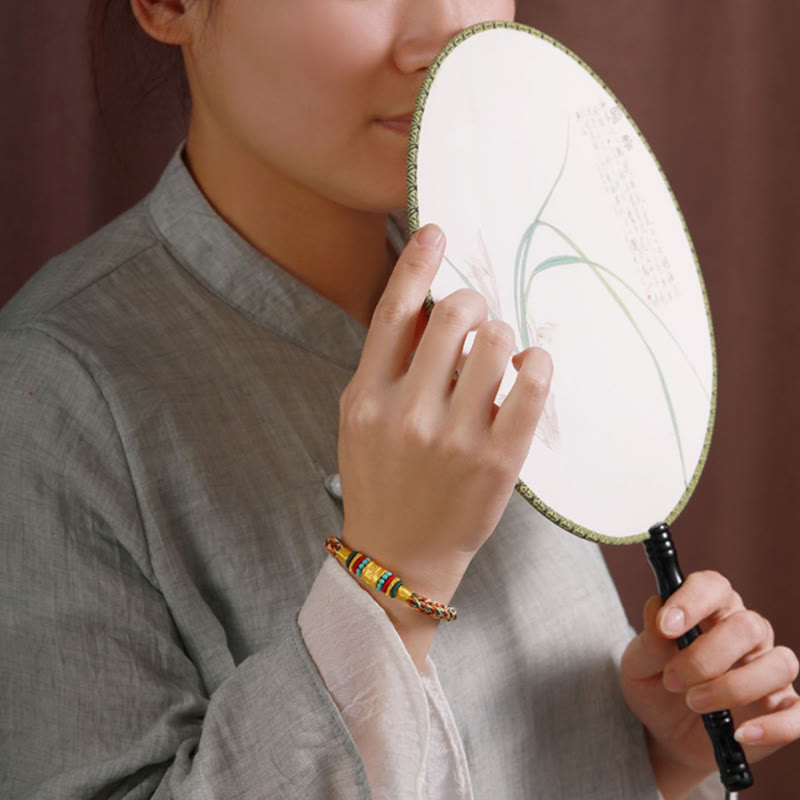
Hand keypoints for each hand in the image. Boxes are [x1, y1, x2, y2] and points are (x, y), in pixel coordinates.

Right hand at [337, 223, 551, 632]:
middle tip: (477, 318)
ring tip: (499, 356)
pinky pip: (532, 384)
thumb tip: (428, 307)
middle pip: (453, 316)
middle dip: (472, 304)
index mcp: (366, 397)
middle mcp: (407, 413)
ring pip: (498, 341)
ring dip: (504, 336)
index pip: (392, 312)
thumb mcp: (361, 422)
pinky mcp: (498, 461)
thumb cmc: (381, 483)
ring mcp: (454, 438)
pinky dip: (538, 362)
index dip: (415, 263)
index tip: (436, 232)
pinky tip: (530, 367)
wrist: (397, 559)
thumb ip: (386, 366)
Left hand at [619, 571, 799, 797]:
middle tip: (673, 680)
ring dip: (733, 687)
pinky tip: (740, 733)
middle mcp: (747, 634)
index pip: (713, 587)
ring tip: (694, 703)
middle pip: (747, 626)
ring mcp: (769, 671)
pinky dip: (774, 726)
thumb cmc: (655, 685)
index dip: (692, 601)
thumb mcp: (639, 664)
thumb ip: (649, 640)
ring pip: (779, 664)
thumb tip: (656, 605)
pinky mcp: (783, 710)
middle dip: (705, 656)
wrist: (666, 732)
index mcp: (711, 610)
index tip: (666, 626)